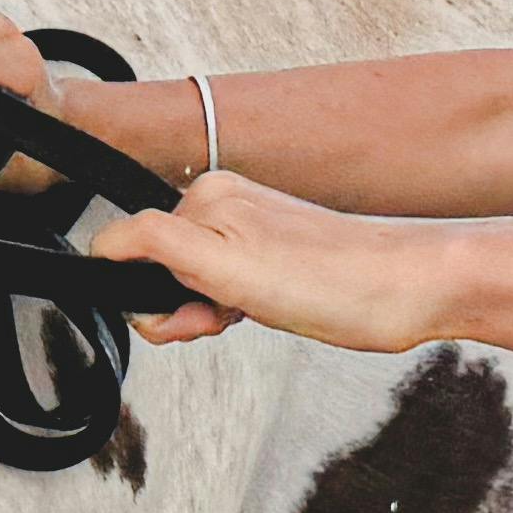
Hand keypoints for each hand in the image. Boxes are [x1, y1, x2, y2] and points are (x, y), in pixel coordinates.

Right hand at [88, 174, 462, 357]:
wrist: (410, 290)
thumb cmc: (334, 282)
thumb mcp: (224, 265)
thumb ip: (153, 245)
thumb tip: (101, 244)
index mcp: (206, 197)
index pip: (129, 247)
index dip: (148, 293)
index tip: (190, 309)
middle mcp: (226, 206)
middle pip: (158, 270)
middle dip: (180, 307)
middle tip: (223, 315)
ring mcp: (250, 234)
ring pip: (190, 285)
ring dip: (205, 313)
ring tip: (248, 314)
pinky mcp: (273, 261)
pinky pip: (222, 290)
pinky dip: (228, 312)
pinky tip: (258, 315)